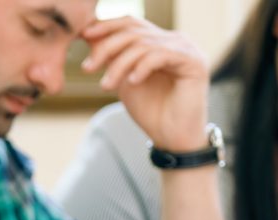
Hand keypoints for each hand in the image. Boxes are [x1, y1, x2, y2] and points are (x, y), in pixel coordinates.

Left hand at [82, 17, 210, 151]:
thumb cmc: (150, 110)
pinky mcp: (194, 62)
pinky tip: (132, 82)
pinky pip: (160, 55)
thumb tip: (88, 35)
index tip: (83, 36)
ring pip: (144, 44)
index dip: (107, 26)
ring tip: (106, 85)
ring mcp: (187, 49)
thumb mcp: (123, 79)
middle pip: (135, 31)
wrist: (172, 138)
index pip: (131, 23)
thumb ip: (111, 57)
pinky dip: (141, 67)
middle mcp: (175, 40)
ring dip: (119, 65)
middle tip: (88, 68)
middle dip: (106, 48)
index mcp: (160, 40)